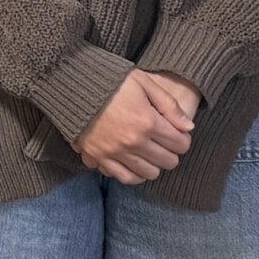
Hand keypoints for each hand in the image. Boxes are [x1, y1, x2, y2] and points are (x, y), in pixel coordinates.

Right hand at [74, 70, 196, 182]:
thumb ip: (168, 105)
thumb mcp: (143, 82)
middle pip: (168, 162)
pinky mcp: (98, 157)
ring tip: (148, 152)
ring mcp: (115, 152)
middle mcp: (133, 141)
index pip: (181, 144)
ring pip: (149, 173)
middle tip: (163, 142)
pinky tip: (133, 162)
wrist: (70, 85)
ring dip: (153, 164)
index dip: (183, 139)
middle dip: (170, 152)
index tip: (176, 133)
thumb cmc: (109, 80)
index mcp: (147, 121)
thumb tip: (188, 127)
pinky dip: (133, 173)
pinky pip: (124, 177)